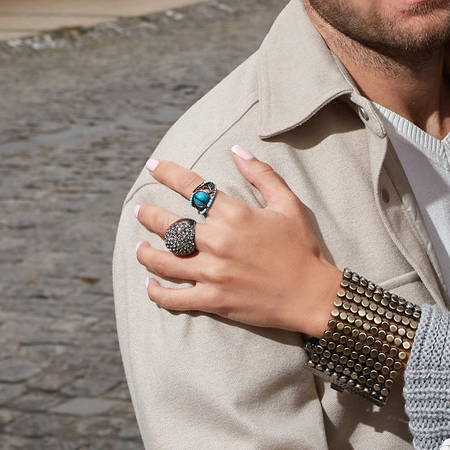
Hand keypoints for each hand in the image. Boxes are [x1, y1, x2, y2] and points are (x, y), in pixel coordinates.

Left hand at [134, 149, 342, 339]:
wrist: (311, 295)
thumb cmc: (301, 248)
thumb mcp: (287, 205)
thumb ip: (261, 175)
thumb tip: (236, 150)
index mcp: (236, 215)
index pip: (192, 188)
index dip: (168, 173)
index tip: (153, 166)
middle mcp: (219, 242)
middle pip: (169, 224)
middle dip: (148, 214)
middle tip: (139, 210)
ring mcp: (213, 273)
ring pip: (163, 261)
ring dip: (145, 253)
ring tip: (139, 247)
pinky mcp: (213, 300)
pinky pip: (173, 297)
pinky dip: (156, 292)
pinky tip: (150, 284)